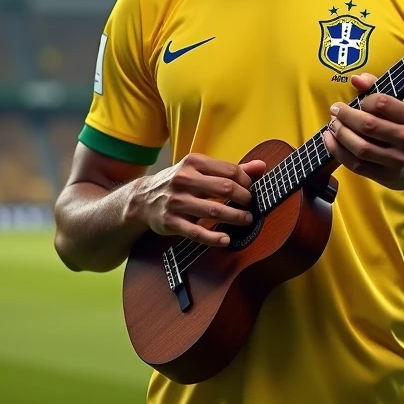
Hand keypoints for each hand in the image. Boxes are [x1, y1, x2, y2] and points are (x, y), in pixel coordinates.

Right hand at [126, 154, 266, 246]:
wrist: (142, 199)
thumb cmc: (178, 183)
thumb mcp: (200, 170)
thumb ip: (231, 169)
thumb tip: (261, 167)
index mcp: (194, 162)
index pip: (231, 171)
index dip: (248, 183)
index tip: (253, 191)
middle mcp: (185, 180)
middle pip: (226, 188)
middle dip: (245, 200)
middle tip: (252, 207)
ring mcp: (177, 201)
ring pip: (214, 210)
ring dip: (236, 218)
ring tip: (247, 221)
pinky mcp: (171, 222)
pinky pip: (196, 232)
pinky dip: (213, 238)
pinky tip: (226, 240)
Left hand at [322, 73, 403, 192]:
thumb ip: (379, 90)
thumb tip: (355, 79)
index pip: (381, 103)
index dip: (363, 101)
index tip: (358, 103)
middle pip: (368, 125)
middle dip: (345, 116)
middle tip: (335, 111)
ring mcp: (397, 161)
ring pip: (360, 147)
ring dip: (340, 134)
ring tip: (332, 126)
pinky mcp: (386, 177)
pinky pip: (356, 164)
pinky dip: (338, 152)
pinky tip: (330, 141)